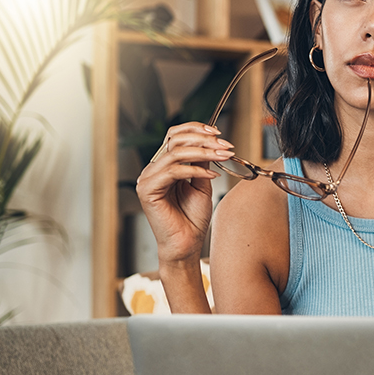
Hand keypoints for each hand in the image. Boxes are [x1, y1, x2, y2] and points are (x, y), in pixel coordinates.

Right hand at [135, 123, 233, 264]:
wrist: (187, 245)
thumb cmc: (192, 219)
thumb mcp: (202, 184)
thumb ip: (202, 162)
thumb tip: (211, 142)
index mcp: (164, 166)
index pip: (174, 136)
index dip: (195, 129)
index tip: (219, 134)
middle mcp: (153, 170)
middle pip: (174, 139)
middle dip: (204, 139)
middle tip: (225, 146)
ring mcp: (148, 179)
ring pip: (175, 153)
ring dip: (204, 152)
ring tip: (223, 157)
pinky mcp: (147, 190)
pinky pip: (173, 171)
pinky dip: (195, 169)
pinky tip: (211, 175)